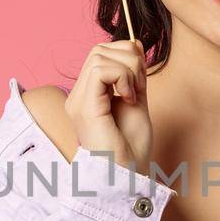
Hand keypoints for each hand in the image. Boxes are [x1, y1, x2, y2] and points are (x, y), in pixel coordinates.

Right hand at [66, 40, 153, 176]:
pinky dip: (123, 77)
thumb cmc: (131, 149)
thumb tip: (135, 43)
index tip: (141, 82)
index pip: (101, 54)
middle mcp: (78, 96)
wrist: (127, 177)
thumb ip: (134, 74)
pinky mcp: (85, 107)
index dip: (127, 57)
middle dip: (129, 59)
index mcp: (88, 95)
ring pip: (100, 55)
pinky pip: (102, 70)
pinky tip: (129, 98)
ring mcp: (78, 101)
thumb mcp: (137, 101)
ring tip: (134, 95)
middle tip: (139, 87)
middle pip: (99, 49)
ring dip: (128, 69)